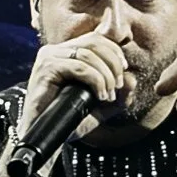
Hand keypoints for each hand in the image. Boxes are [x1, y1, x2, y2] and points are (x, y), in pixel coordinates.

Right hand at [19, 13, 134, 132]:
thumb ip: (120, 94)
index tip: (123, 71)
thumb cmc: (69, 121)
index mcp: (66, 53)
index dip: (115, 51)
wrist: (46, 138)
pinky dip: (96, 80)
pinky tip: (100, 95)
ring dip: (106, 75)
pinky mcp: (46, 68)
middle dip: (113, 63)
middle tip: (117, 87)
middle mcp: (56, 50)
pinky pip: (79, 67)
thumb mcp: (102, 107)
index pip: (96, 39)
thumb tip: (131, 78)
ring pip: (89, 54)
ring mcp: (49, 57)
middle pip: (94, 42)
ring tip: (107, 96)